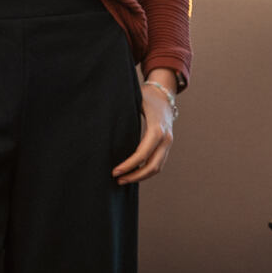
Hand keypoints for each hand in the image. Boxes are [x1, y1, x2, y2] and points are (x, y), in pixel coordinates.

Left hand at [113, 68, 175, 183]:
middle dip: (135, 176)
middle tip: (118, 180)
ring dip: (141, 176)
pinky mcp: (167, 145)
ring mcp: (168, 142)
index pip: (142, 155)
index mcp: (156, 129)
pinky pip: (159, 163)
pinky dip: (146, 171)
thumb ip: (122, 113)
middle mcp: (165, 138)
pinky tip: (133, 172)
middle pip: (152, 166)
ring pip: (157, 168)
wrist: (165, 92)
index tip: (115, 171)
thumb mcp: (134, 101)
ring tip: (123, 179)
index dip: (128, 166)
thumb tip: (103, 126)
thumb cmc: (147, 96)